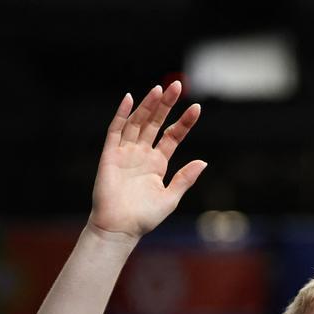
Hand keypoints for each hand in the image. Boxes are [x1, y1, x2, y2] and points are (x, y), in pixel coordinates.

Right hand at [88, 81, 205, 240]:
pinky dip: (121, 114)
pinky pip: (115, 130)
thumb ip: (185, 178)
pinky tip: (129, 99)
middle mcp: (142, 154)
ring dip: (147, 106)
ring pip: (137, 123)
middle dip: (166, 105)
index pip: (172, 136)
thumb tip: (204, 161)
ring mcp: (126, 152)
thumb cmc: (145, 217)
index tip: (197, 108)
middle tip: (177, 85)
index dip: (184, 122)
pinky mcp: (110, 155)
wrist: (120, 228)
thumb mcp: (171, 198)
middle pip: (155, 123)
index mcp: (158, 163)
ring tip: (159, 89)